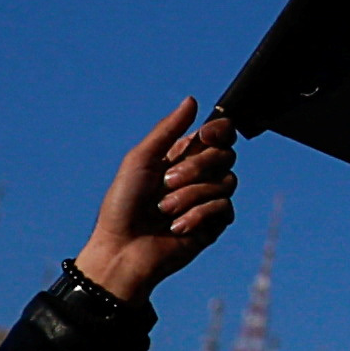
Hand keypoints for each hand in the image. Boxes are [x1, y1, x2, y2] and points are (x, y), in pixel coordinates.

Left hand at [76, 100, 236, 306]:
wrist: (122, 250)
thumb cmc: (122, 204)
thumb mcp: (140, 159)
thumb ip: (167, 130)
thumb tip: (192, 100)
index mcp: (182, 156)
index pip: (219, 134)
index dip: (219, 132)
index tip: (204, 137)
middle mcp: (199, 175)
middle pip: (226, 155)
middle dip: (195, 169)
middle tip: (166, 182)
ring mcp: (208, 199)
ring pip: (226, 182)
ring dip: (191, 196)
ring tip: (165, 211)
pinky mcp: (214, 224)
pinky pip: (224, 208)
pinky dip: (198, 216)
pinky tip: (176, 227)